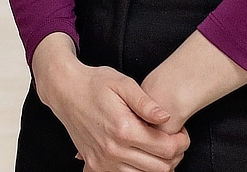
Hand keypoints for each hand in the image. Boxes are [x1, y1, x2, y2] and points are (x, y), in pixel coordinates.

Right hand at [32, 35, 189, 171]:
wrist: (65, 91)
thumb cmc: (94, 84)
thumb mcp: (123, 83)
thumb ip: (146, 102)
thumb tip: (167, 117)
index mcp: (123, 129)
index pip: (166, 148)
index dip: (181, 142)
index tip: (182, 133)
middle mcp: (112, 150)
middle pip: (159, 168)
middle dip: (174, 156)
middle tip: (174, 141)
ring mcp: (102, 162)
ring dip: (157, 166)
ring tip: (158, 148)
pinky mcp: (95, 166)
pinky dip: (138, 171)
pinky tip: (140, 156)